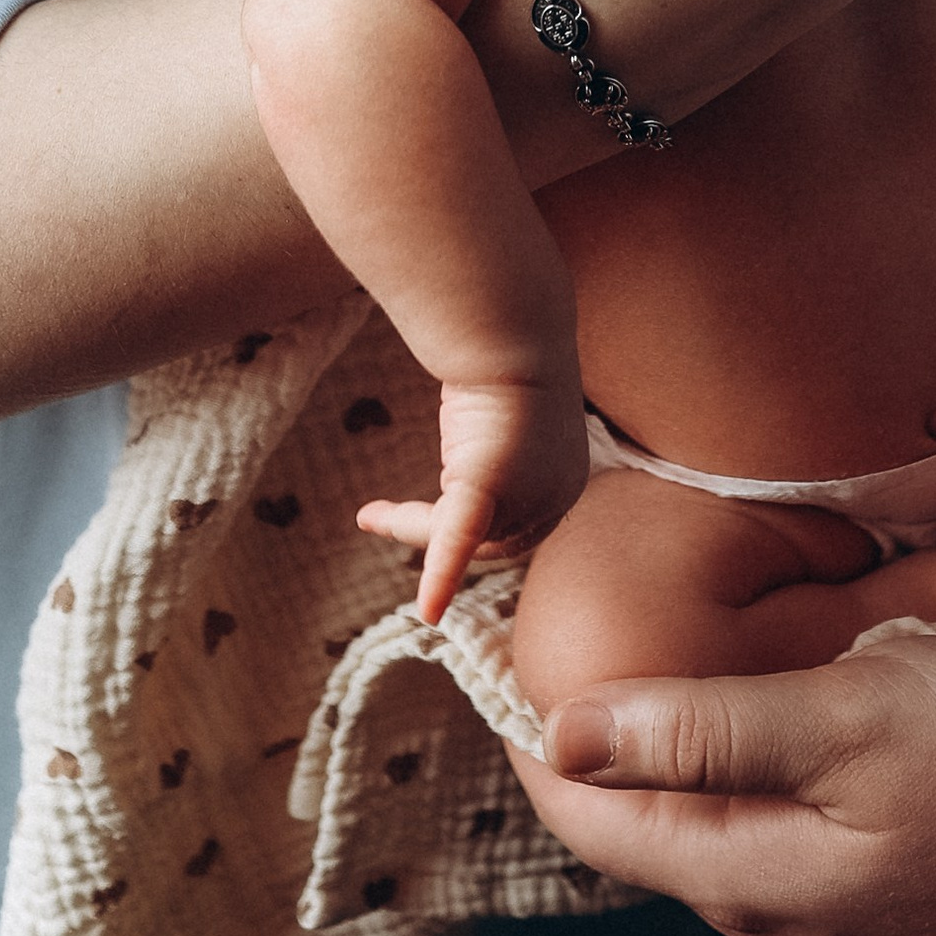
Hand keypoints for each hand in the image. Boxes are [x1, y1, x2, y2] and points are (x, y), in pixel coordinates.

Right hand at [360, 369, 588, 621]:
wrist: (512, 324)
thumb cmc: (507, 360)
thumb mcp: (508, 418)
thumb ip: (500, 450)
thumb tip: (486, 440)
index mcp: (564, 486)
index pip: (506, 528)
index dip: (460, 531)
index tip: (413, 516)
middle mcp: (554, 497)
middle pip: (484, 539)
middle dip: (426, 527)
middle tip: (374, 514)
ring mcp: (526, 493)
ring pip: (462, 536)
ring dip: (413, 526)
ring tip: (371, 514)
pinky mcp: (489, 484)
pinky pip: (460, 538)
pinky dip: (442, 575)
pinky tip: (426, 611)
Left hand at [514, 636, 935, 935]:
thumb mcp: (850, 722)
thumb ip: (706, 727)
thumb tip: (563, 728)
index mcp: (741, 870)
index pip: (581, 807)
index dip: (533, 717)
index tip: (503, 623)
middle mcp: (768, 901)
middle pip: (640, 809)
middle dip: (602, 719)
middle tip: (574, 603)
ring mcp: (829, 894)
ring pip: (714, 801)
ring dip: (683, 725)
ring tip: (663, 626)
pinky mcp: (882, 871)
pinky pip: (781, 802)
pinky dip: (754, 736)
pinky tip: (783, 673)